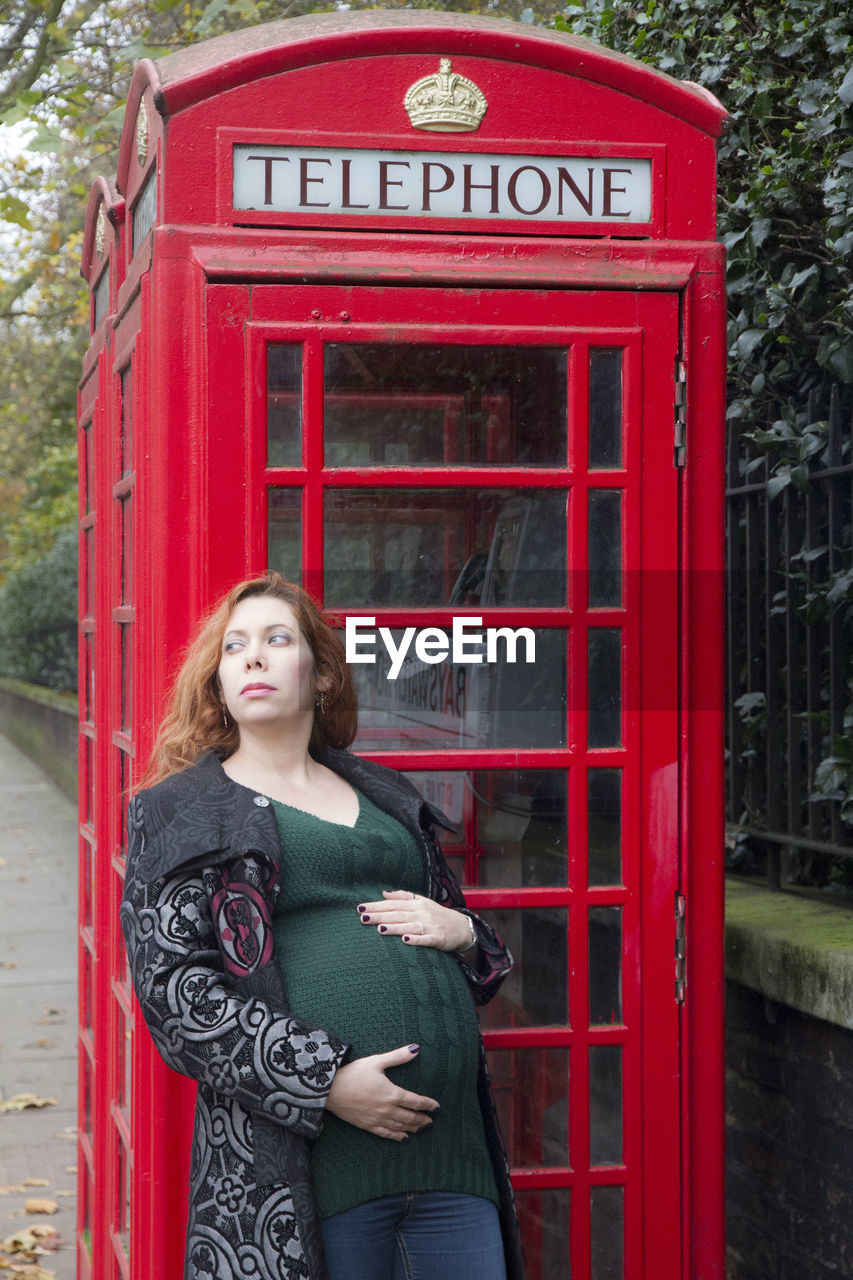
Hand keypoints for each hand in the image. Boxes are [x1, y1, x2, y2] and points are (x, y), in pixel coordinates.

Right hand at [325, 1044, 438, 1140]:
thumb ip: (398, 1056)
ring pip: (400, 1126)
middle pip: (410, 1117)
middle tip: (431, 1121)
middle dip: (422, 1119)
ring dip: (413, 1128)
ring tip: (422, 1129)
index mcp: (392, 1093)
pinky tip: (404, 1138)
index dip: (428, 1105)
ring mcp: (377, 1119)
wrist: (331, 1090)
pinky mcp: (367, 1126)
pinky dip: (397, 1136)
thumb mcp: (377, 1062)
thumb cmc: (354, 1073)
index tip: (436, 1107)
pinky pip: (386, 1133)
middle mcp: (387, 1109)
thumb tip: (416, 1049)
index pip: (416, 1101)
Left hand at [357, 890, 473, 952]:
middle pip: (398, 914)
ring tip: (380, 928)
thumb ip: (403, 896)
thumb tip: (383, 892)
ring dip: (395, 927)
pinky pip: (426, 939)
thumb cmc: (437, 915)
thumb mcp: (422, 902)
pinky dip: (416, 939)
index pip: (393, 904)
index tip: (360, 908)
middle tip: (363, 918)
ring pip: (410, 926)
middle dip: (380, 915)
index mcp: (417, 903)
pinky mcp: (438, 939)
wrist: (462, 927)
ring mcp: (431, 926)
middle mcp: (423, 912)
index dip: (377, 905)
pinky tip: (405, 940)